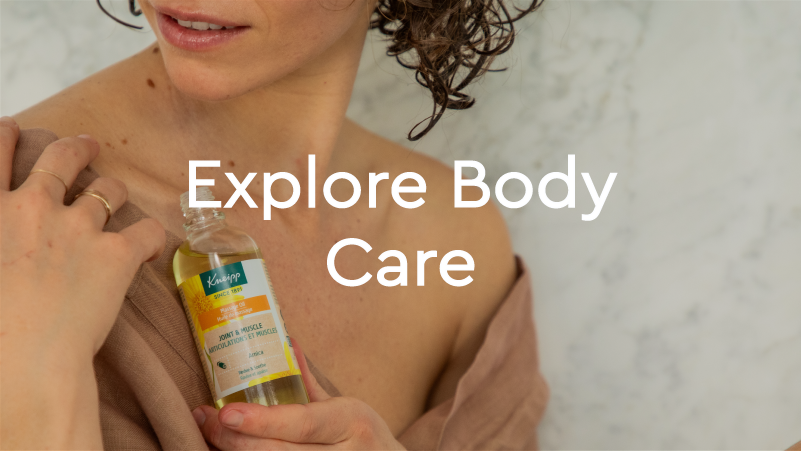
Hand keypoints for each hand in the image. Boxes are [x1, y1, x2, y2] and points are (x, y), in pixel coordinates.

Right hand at [0, 117, 165, 448]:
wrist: (20, 361)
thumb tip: (6, 244)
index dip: (7, 136)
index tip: (15, 129)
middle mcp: (35, 208)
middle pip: (62, 157)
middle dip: (78, 147)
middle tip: (89, 144)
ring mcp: (80, 228)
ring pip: (109, 190)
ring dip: (115, 191)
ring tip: (119, 196)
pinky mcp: (118, 255)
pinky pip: (149, 231)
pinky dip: (153, 237)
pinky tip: (151, 246)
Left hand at [194, 342, 405, 450]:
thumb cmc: (365, 436)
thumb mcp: (347, 406)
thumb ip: (310, 382)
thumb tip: (284, 341)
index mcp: (350, 421)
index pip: (300, 424)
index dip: (260, 421)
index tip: (225, 412)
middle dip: (232, 438)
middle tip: (203, 419)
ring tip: (207, 435)